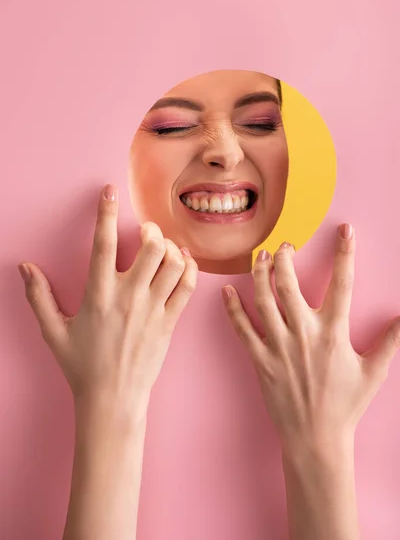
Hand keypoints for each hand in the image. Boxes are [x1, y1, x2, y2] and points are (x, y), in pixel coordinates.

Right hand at [18, 184, 197, 418]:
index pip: (103, 244)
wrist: (112, 400)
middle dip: (150, 229)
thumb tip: (24, 266)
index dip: (106, 213)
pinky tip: (182, 263)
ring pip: (173, 263)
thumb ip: (38, 296)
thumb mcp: (53, 331)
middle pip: (151, 247)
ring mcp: (153, 310)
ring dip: (171, 247)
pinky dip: (189, 268)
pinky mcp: (170, 323)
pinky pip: (188, 287)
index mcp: (98, 295)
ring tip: (164, 247)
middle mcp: (128, 298)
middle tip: (145, 230)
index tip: (110, 190)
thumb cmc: (81, 365)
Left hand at [222, 224, 399, 452]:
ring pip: (263, 300)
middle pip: (289, 284)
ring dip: (259, 274)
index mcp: (333, 333)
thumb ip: (390, 341)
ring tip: (260, 256)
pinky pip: (242, 329)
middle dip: (285, 258)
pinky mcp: (260, 360)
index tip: (345, 231)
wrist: (316, 438)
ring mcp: (279, 346)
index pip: (342, 284)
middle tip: (285, 245)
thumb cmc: (346, 405)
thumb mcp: (373, 372)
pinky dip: (233, 309)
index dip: (345, 254)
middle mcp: (304, 334)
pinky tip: (227, 291)